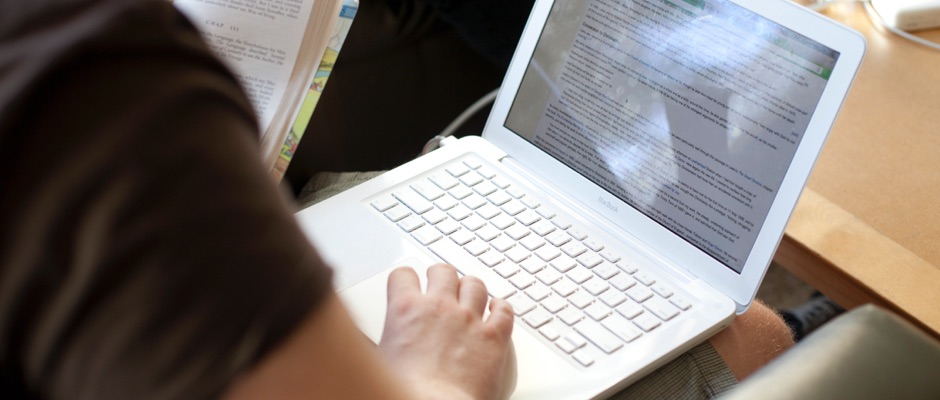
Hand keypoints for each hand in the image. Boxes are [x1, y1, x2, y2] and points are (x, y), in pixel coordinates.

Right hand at [378, 264, 514, 399]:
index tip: (408, 284)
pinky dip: (501, 308)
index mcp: (406, 310)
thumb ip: (388, 339)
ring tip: (469, 294)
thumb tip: (384, 342)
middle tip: (440, 284)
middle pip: (443, 271)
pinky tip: (497, 311)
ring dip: (471, 288)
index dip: (405, 279)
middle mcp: (439, 307)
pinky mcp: (494, 337)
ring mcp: (468, 320)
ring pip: (475, 284)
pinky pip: (504, 311)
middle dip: (441, 276)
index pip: (403, 276)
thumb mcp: (383, 358)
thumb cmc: (406, 391)